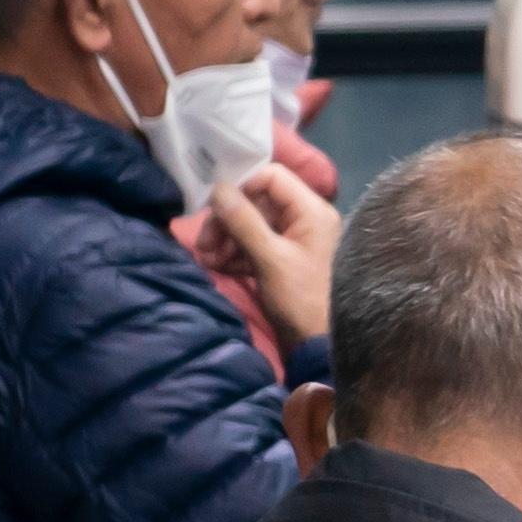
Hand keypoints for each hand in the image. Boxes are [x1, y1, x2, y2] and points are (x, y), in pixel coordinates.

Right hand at [205, 162, 337, 339]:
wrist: (317, 345)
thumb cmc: (301, 299)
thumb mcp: (270, 258)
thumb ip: (243, 220)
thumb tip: (218, 187)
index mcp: (312, 211)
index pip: (271, 176)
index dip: (239, 188)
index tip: (214, 209)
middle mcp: (306, 219)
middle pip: (256, 201)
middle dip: (226, 220)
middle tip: (205, 244)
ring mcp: (295, 240)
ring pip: (251, 224)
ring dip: (225, 239)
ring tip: (208, 260)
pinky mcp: (283, 260)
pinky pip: (254, 245)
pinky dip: (234, 254)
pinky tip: (218, 268)